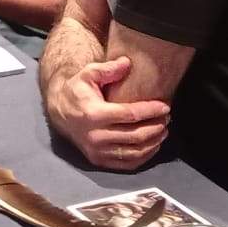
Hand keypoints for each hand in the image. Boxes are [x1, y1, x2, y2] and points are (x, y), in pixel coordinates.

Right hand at [45, 56, 169, 170]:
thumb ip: (107, 69)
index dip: (150, 111)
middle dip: (156, 127)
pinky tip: (153, 145)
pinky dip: (144, 156)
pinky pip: (127, 164)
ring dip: (153, 142)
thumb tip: (127, 63)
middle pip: (135, 135)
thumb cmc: (78, 91)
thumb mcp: (88, 74)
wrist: (60, 113)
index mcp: (94, 114)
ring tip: (164, 131)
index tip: (165, 106)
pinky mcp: (99, 161)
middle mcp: (96, 136)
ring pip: (134, 152)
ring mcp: (97, 152)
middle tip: (167, 118)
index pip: (130, 115)